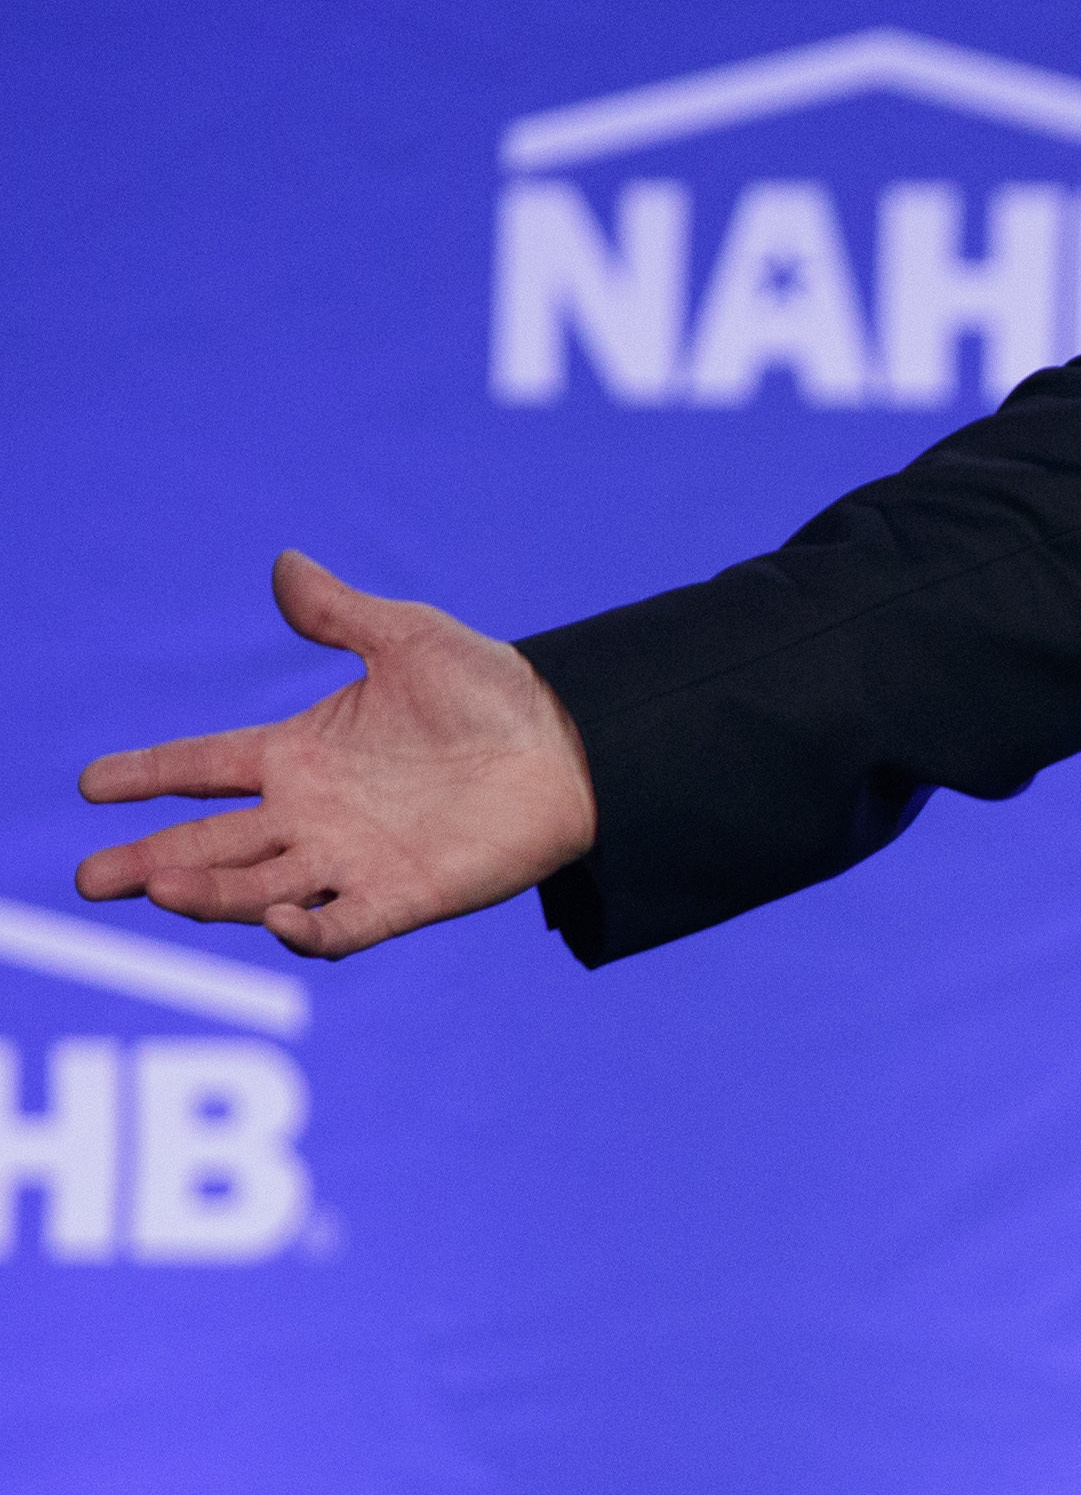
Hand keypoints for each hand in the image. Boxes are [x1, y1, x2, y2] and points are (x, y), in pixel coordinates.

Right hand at [74, 551, 595, 960]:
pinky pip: (346, 926)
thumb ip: (341, 614)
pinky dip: (311, 931)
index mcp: (302, 755)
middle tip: (90, 879)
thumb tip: (284, 563)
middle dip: (150, 859)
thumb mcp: (410, 639)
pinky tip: (282, 921)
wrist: (575, 742)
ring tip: (159, 888)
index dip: (149, 775)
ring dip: (209, 894)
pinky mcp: (405, 895)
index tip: (90, 784)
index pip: (205, 766)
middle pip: (212, 843)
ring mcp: (354, 859)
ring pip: (259, 889)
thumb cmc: (493, 693)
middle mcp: (314, 814)